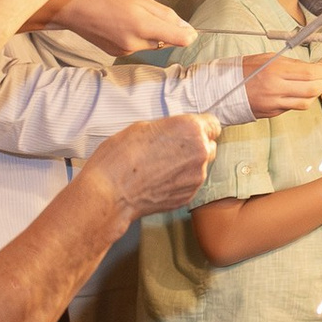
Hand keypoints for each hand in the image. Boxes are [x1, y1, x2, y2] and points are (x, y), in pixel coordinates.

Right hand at [53, 0, 197, 56]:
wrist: (72, 8)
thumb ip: (164, 14)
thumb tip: (186, 27)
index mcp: (142, 26)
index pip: (179, 39)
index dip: (189, 34)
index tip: (190, 28)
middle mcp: (134, 43)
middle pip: (165, 42)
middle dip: (165, 29)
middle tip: (149, 12)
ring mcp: (124, 51)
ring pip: (151, 44)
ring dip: (150, 33)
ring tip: (131, 15)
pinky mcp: (116, 53)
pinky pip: (137, 46)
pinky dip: (137, 36)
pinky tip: (122, 24)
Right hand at [84, 117, 215, 215]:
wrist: (109, 193)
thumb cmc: (119, 158)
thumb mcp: (143, 127)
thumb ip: (169, 128)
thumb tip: (175, 133)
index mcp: (190, 129)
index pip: (212, 124)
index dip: (201, 128)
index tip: (190, 132)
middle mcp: (200, 152)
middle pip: (208, 146)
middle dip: (194, 147)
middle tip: (170, 150)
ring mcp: (196, 177)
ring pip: (199, 167)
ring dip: (186, 166)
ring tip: (158, 168)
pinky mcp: (188, 196)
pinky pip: (189, 184)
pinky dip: (178, 182)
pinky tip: (157, 181)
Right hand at [243, 51, 321, 118]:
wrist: (222, 88)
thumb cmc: (245, 69)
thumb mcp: (268, 58)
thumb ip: (291, 63)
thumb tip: (313, 66)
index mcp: (275, 70)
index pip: (310, 72)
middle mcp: (276, 88)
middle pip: (312, 90)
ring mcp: (274, 103)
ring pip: (306, 102)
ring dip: (314, 94)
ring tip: (313, 85)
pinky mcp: (272, 113)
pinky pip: (293, 107)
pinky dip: (301, 100)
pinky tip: (298, 92)